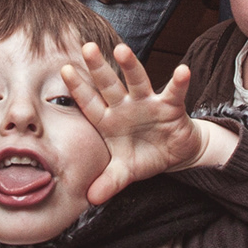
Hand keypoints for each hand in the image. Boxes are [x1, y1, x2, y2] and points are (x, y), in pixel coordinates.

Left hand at [61, 40, 232, 204]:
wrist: (174, 154)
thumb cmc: (143, 156)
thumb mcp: (124, 172)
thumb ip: (108, 183)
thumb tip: (90, 199)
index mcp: (109, 121)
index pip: (90, 104)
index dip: (79, 89)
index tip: (65, 70)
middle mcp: (126, 107)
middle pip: (109, 85)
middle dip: (98, 68)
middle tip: (86, 48)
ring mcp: (148, 104)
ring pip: (138, 81)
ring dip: (130, 66)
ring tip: (122, 50)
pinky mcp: (171, 107)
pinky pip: (174, 93)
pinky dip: (179, 82)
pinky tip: (182, 70)